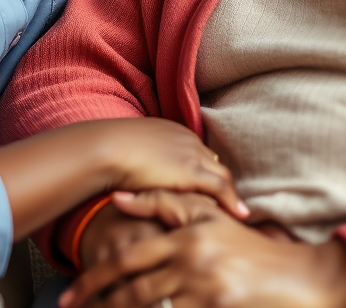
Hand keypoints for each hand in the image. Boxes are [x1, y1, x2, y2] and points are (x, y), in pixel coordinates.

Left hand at [60, 191, 345, 307]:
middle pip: (133, 292)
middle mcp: (192, 266)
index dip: (96, 279)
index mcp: (187, 238)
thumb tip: (118, 197)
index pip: (129, 260)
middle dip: (100, 303)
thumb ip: (164, 203)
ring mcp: (205, 294)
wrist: (298, 281)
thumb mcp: (209, 217)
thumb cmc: (247, 248)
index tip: (71, 293)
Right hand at [95, 119, 247, 218]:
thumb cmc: (108, 152)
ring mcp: (191, 154)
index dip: (206, 173)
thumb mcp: (130, 152)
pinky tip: (241, 215)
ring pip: (220, 175)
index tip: (211, 191)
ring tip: (239, 214)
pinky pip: (220, 187)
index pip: (199, 153)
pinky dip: (232, 200)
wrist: (105, 148)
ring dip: (229, 195)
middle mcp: (187, 139)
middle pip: (214, 163)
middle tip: (231, 205)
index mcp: (174, 131)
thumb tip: (137, 175)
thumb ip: (141, 161)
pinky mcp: (191, 171)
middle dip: (223, 183)